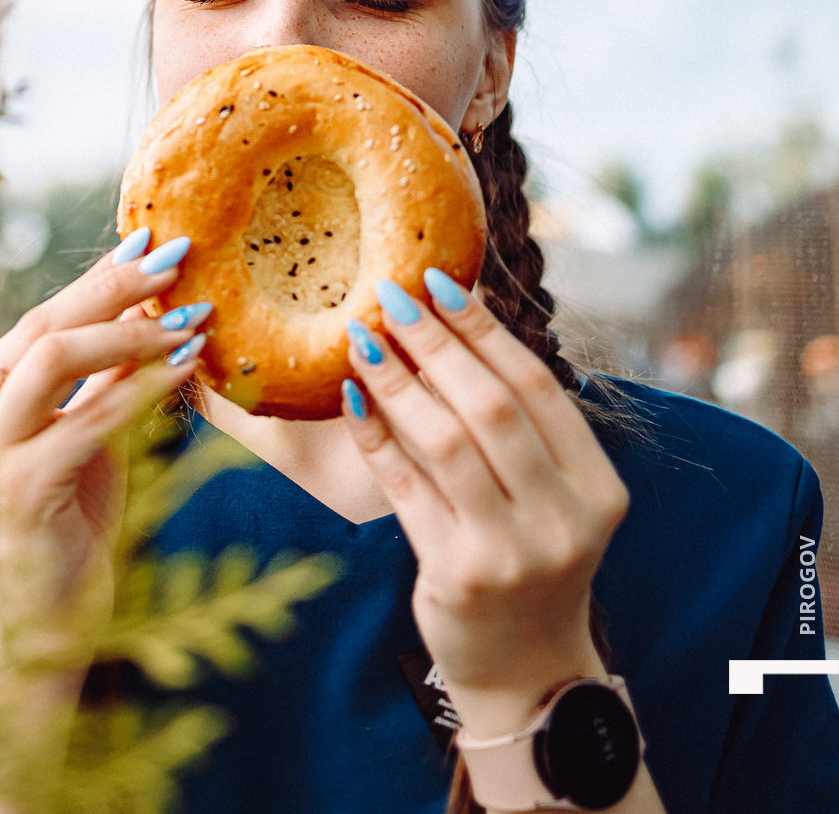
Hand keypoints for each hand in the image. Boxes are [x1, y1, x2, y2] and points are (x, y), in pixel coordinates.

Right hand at [0, 231, 206, 665]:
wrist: (50, 623)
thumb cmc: (71, 518)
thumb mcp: (85, 426)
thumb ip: (102, 369)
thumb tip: (150, 293)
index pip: (38, 318)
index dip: (97, 278)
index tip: (150, 242)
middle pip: (44, 324)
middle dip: (116, 287)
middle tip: (175, 259)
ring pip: (58, 355)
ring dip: (133, 330)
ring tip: (191, 315)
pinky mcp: (19, 486)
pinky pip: (91, 415)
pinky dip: (144, 383)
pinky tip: (186, 365)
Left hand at [340, 272, 629, 737]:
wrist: (529, 670)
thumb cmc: (533, 556)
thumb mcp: (553, 495)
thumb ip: (521, 424)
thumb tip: (458, 318)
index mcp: (597, 486)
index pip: (534, 384)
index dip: (482, 327)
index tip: (438, 279)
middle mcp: (563, 518)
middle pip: (489, 406)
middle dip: (434, 342)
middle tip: (390, 295)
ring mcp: (511, 552)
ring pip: (444, 442)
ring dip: (396, 381)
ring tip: (361, 337)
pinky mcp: (457, 576)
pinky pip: (404, 488)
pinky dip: (375, 436)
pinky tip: (351, 397)